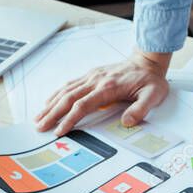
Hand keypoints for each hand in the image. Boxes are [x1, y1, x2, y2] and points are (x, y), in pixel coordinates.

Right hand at [35, 49, 171, 134]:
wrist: (147, 61)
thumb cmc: (150, 80)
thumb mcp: (153, 95)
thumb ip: (140, 109)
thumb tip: (127, 122)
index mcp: (108, 87)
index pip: (83, 105)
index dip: (69, 119)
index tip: (60, 130)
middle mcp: (96, 80)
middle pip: (68, 98)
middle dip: (53, 114)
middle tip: (40, 126)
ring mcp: (92, 77)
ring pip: (66, 91)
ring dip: (51, 105)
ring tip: (39, 117)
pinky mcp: (91, 76)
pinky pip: (70, 85)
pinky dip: (57, 94)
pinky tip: (50, 102)